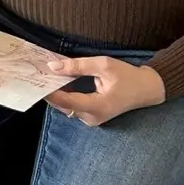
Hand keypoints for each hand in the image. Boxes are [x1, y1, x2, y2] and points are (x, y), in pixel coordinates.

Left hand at [45, 57, 165, 126]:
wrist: (147, 89)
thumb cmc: (128, 76)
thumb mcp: (104, 65)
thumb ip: (78, 66)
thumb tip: (53, 66)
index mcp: (96, 107)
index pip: (64, 100)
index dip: (48, 90)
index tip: (36, 78)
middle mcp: (92, 117)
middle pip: (62, 105)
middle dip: (49, 90)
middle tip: (36, 73)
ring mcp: (92, 119)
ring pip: (66, 106)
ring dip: (56, 92)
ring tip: (44, 75)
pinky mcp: (92, 116)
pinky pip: (73, 106)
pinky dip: (65, 94)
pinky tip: (57, 81)